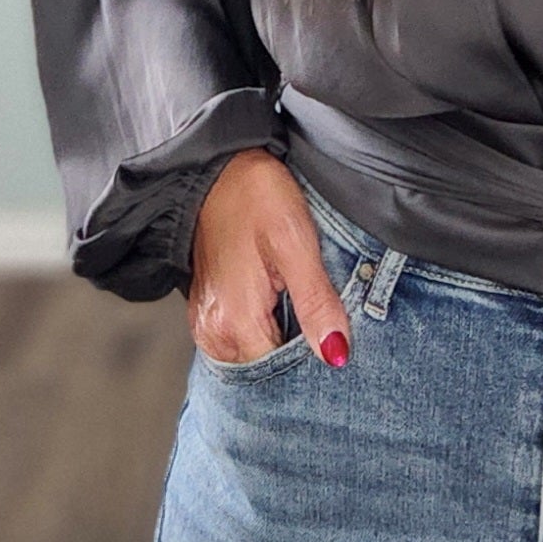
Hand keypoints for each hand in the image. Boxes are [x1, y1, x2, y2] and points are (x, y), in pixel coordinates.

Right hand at [186, 150, 352, 367]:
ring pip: (257, 356)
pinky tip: (285, 304)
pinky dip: (268, 329)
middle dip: (300, 353)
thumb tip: (336, 354)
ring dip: (285, 340)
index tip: (336, 337)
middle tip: (325, 319)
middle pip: (267, 369)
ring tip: (303, 306)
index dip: (314, 360)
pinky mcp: (208, 313)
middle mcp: (212, 332)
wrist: (218, 168)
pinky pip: (244, 339)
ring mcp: (206, 324)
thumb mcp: (296, 244)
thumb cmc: (256, 196)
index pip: (282, 373)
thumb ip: (316, 303)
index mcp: (234, 321)